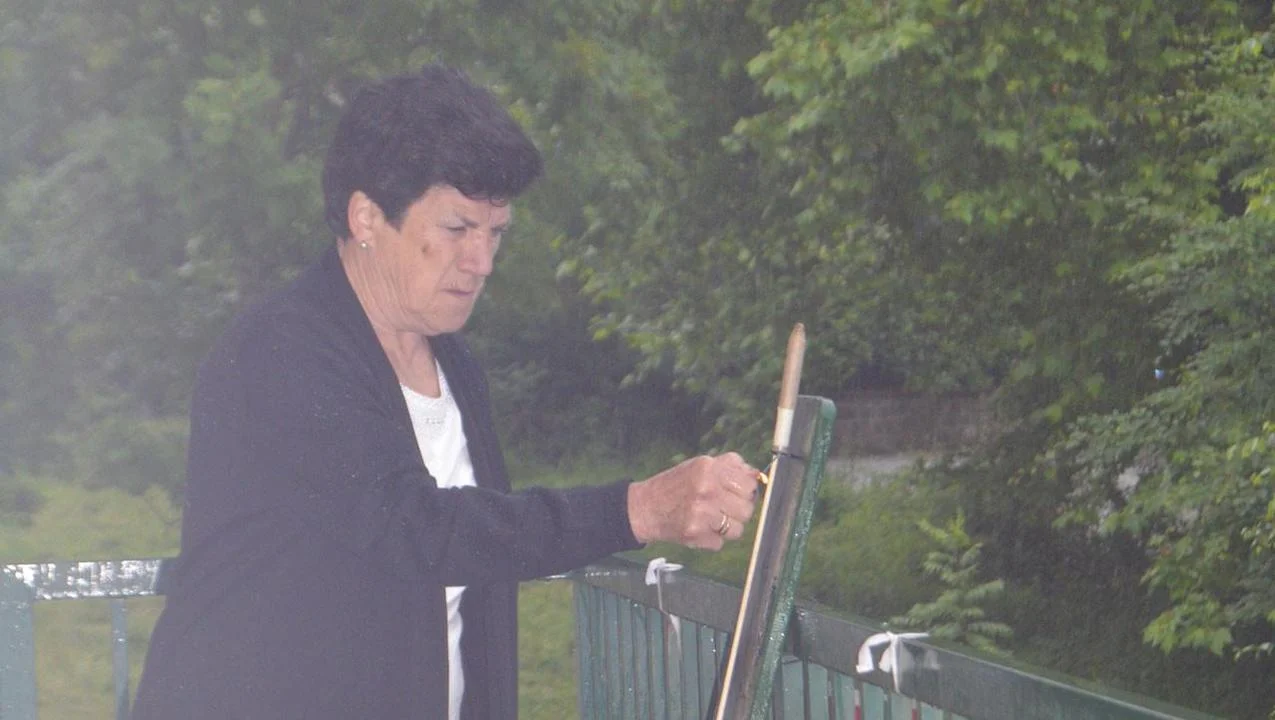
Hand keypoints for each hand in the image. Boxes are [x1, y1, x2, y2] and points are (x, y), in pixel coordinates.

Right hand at [626, 453, 759, 549]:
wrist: (644, 507)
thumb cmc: (675, 485)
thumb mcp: (699, 466)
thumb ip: (729, 467)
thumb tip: (757, 475)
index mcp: (708, 468)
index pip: (749, 484)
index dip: (747, 491)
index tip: (739, 493)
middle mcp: (706, 490)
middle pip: (747, 509)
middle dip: (738, 511)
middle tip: (723, 508)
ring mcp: (702, 514)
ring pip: (737, 529)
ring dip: (727, 528)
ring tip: (711, 519)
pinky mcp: (695, 534)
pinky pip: (720, 543)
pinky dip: (712, 539)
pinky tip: (699, 528)